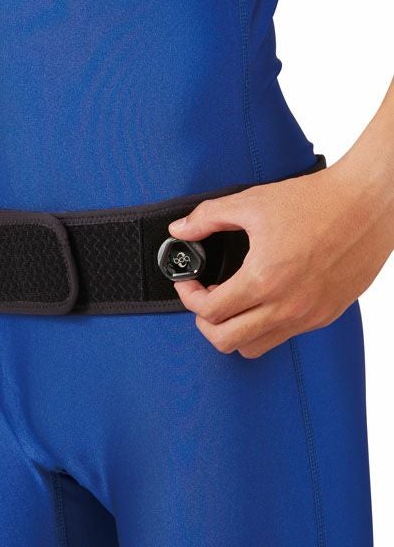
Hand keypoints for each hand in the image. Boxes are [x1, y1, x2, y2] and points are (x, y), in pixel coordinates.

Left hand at [167, 161, 392, 358]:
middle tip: (204, 298)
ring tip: (232, 303)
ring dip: (233, 331)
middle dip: (204, 322)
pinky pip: (284, 337)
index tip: (189, 283)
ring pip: (254, 347)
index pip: (209, 311)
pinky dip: (263, 328)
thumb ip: (207, 218)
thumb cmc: (316, 201)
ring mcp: (308, 316)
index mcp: (264, 279)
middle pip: (225, 341)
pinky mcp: (325, 315)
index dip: (189, 297)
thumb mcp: (250, 202)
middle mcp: (287, 306)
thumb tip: (179, 230)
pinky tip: (262, 300)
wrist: (369, 203)